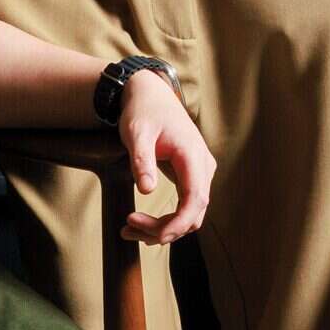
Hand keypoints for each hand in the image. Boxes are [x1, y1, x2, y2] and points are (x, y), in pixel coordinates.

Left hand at [116, 73, 212, 246]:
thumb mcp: (136, 133)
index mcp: (192, 155)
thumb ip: (142, 160)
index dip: (178, 223)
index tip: (155, 235)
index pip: (196, 200)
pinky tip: (142, 223)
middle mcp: (203, 166)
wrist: (151, 95)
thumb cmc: (143, 111)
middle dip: (163, 229)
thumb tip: (146, 190)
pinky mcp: (193, 175)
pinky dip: (167, 219)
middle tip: (127, 228)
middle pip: (193, 213)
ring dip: (163, 228)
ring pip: (190, 213)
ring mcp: (200, 172)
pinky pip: (186, 205)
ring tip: (128, 229)